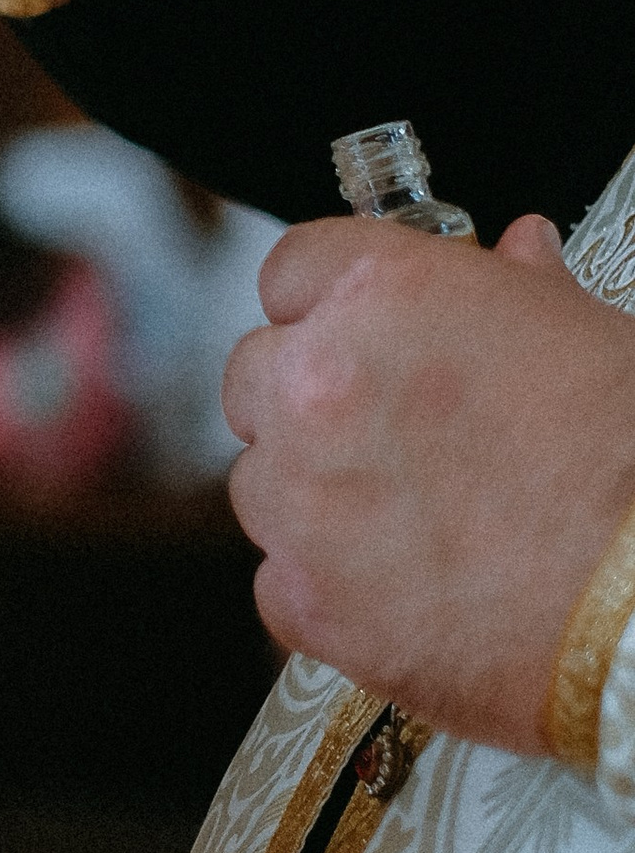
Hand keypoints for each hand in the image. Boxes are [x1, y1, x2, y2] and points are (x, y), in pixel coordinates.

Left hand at [225, 214, 634, 750]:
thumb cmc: (633, 466)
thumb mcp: (592, 339)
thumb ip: (525, 290)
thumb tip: (518, 252)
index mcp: (381, 296)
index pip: (292, 270)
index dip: (324, 303)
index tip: (348, 332)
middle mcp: (316, 384)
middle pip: (255, 375)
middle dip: (304, 401)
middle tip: (384, 437)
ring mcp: (301, 498)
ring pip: (258, 481)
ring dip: (310, 497)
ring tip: (410, 523)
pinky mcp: (307, 600)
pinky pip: (277, 583)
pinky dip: (324, 589)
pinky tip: (402, 591)